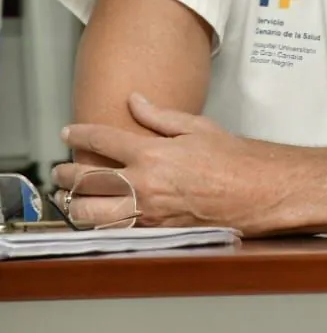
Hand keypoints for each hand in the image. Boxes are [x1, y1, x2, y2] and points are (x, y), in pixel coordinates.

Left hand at [55, 93, 273, 232]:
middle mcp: (144, 184)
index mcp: (152, 153)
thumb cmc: (236, 158)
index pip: (101, 141)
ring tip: (71, 197)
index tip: (69, 132)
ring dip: (75, 204)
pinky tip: (99, 216)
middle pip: (85, 182)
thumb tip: (135, 101)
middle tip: (61, 171)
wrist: (258, 191)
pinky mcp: (156, 231)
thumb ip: (160, 116)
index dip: (79, 134)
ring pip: (91, 213)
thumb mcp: (198, 127)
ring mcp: (147, 211)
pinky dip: (101, 222)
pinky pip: (115, 229)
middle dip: (67, 175)